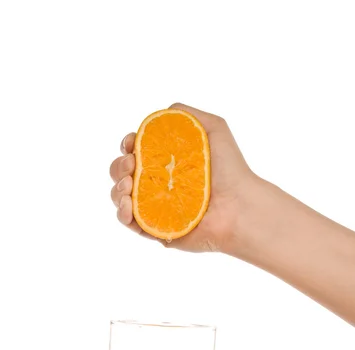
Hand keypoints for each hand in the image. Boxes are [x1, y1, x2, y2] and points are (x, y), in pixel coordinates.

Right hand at [109, 103, 258, 252]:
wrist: (239, 206)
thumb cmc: (231, 169)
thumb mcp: (214, 128)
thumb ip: (187, 115)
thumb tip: (160, 114)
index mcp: (167, 163)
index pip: (136, 152)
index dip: (128, 146)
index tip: (131, 144)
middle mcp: (159, 185)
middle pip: (123, 174)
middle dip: (119, 166)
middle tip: (132, 165)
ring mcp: (156, 208)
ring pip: (121, 198)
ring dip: (116, 189)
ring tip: (128, 186)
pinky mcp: (157, 230)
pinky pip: (130, 223)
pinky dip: (122, 213)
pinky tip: (127, 204)